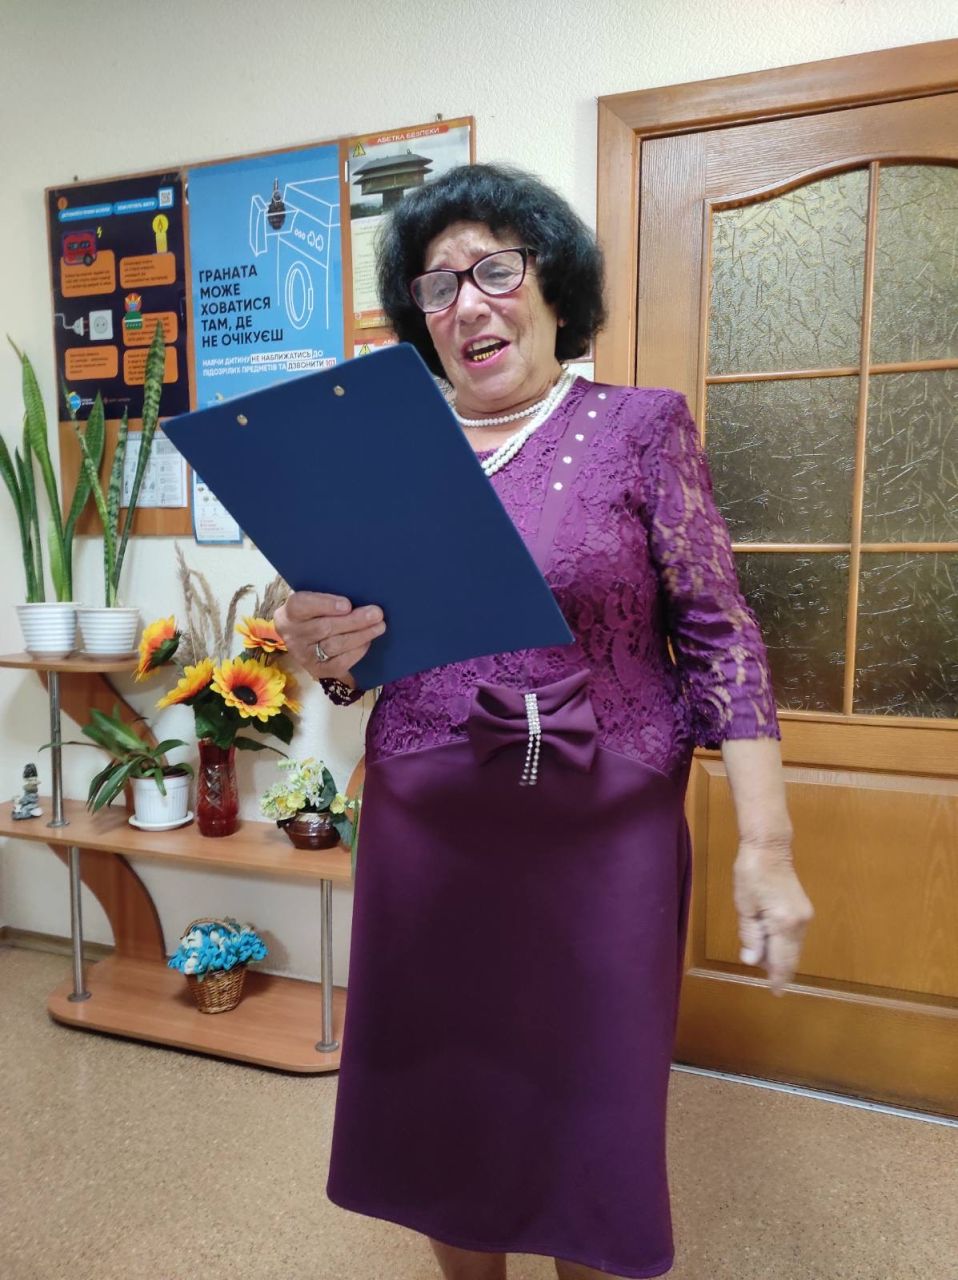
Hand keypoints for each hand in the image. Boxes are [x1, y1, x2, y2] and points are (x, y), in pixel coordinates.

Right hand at [274, 591, 385, 685]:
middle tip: (376, 614)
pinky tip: (367, 641)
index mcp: (289, 612)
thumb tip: (360, 597)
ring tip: (379, 626)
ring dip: (360, 636)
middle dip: (354, 621)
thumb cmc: (314, 613)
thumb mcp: (314, 600)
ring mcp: (303, 655)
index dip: (326, 605)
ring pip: (333, 646)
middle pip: (324, 628)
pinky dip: (356, 652)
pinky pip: (339, 663)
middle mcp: (292, 634)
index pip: (302, 605)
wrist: (303, 639)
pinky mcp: (317, 670)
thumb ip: (330, 598)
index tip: (347, 604)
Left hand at [733, 842, 813, 995]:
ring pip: (793, 947)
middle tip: (764, 976)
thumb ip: (751, 935)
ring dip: (779, 956)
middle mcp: (800, 923)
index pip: (783, 960)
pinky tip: (770, 943)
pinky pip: (794, 936)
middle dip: (777, 968)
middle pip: (791, 956)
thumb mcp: (745, 906)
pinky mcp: (803, 910)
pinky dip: (783, 944)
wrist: (769, 847)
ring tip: (761, 958)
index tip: (776, 993)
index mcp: (785, 924)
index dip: (778, 978)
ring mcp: (805, 916)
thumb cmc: (751, 873)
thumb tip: (754, 961)